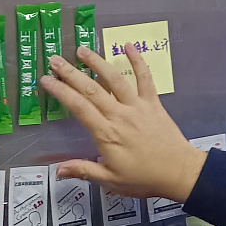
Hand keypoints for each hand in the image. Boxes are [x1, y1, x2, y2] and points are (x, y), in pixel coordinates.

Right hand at [40, 44, 205, 201]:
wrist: (179, 173)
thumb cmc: (144, 179)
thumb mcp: (110, 180)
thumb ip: (84, 171)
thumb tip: (58, 170)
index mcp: (106, 134)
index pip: (78, 107)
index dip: (60, 92)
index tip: (46, 80)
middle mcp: (119, 115)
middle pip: (91, 89)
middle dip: (71, 73)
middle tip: (55, 60)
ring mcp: (137, 106)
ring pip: (114, 79)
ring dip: (97, 62)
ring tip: (82, 50)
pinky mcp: (153, 103)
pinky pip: (145, 78)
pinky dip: (137, 61)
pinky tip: (128, 46)